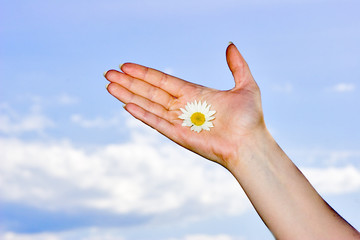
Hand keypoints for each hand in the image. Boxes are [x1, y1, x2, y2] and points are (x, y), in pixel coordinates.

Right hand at [105, 43, 264, 167]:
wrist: (251, 143)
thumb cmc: (249, 119)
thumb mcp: (246, 85)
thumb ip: (237, 65)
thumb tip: (229, 44)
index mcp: (194, 94)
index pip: (162, 80)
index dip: (144, 73)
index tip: (126, 66)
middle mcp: (182, 107)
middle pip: (149, 90)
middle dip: (128, 82)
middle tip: (108, 73)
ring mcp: (179, 121)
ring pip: (148, 104)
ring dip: (128, 95)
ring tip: (109, 86)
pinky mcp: (179, 135)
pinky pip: (156, 122)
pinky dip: (142, 114)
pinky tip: (126, 105)